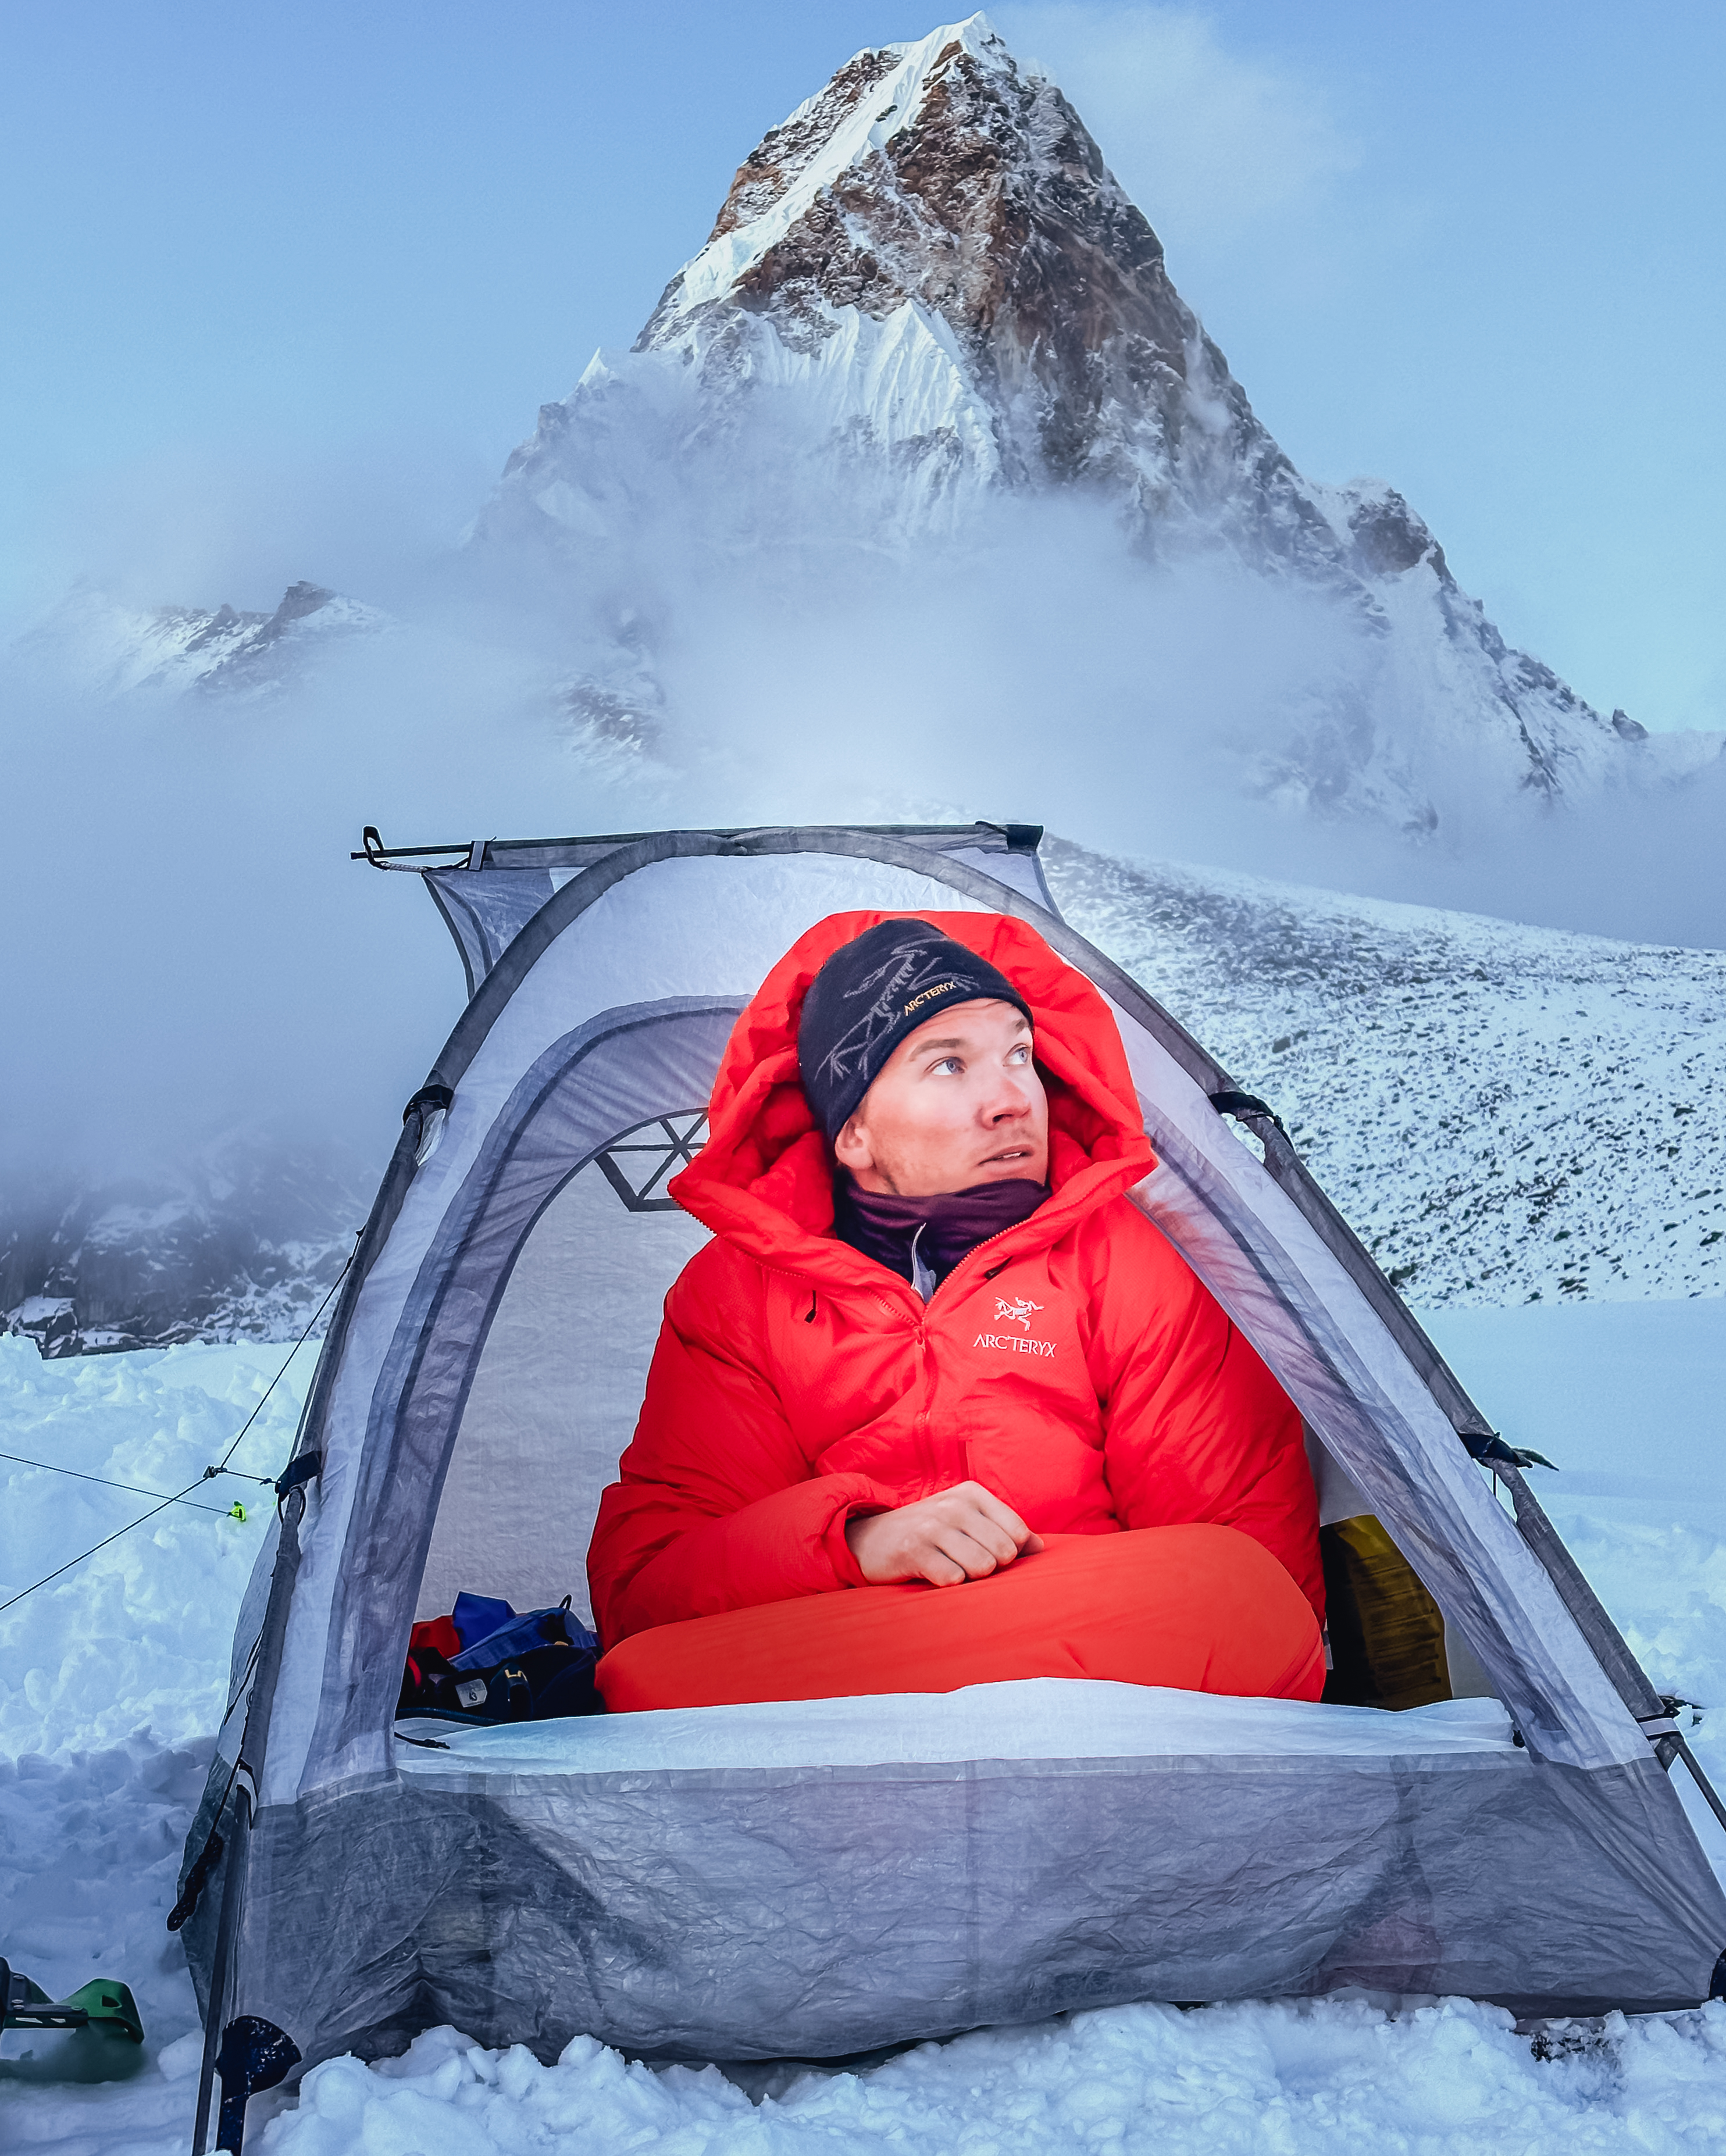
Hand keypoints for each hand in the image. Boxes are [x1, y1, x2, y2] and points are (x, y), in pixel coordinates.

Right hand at [845, 1481, 1044, 1586]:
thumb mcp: (967, 1521)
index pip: (1017, 1533)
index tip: (984, 1551)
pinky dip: (947, 1584)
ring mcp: (933, 1526)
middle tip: (963, 1561)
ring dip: (968, 1578)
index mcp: (972, 1493)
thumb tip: (1041, 1548)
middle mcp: (954, 1504)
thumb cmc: (929, 1533)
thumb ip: (1005, 1531)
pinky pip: (954, 1580)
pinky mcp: (914, 1551)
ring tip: (949, 1566)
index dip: (1008, 1553)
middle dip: (989, 1567)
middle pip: (1003, 1554)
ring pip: (982, 1569)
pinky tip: (932, 1573)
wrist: (870, 1540)